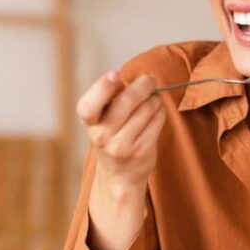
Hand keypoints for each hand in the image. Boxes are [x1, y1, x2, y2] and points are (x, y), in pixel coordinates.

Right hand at [76, 72, 165, 249]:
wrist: (120, 175)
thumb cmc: (112, 136)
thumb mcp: (102, 118)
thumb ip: (109, 97)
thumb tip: (121, 81)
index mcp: (90, 123)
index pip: (88, 106)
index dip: (101, 88)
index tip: (115, 74)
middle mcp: (102, 136)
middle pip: (126, 102)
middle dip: (143, 85)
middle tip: (150, 79)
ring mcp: (122, 146)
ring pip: (147, 109)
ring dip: (154, 99)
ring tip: (153, 100)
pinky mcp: (142, 151)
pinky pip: (157, 120)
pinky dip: (160, 111)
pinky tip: (157, 112)